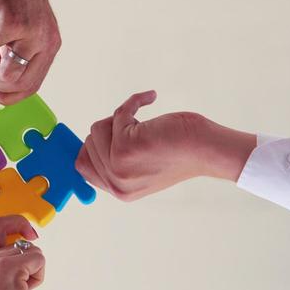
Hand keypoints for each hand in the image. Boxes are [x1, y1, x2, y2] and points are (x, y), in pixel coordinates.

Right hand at [0, 216, 43, 289]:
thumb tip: (24, 253)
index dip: (14, 221)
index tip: (27, 232)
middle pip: (16, 232)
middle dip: (29, 237)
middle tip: (35, 249)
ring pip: (32, 250)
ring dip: (34, 270)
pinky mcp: (10, 270)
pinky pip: (38, 259)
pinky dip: (38, 276)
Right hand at [75, 92, 257, 201]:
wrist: (207, 150)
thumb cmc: (182, 152)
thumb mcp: (143, 166)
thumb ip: (117, 162)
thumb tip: (91, 139)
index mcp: (120, 190)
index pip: (82, 166)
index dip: (91, 145)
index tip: (105, 130)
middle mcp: (116, 183)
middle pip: (89, 142)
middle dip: (111, 127)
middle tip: (136, 126)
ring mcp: (118, 166)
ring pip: (98, 127)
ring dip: (121, 117)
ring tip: (144, 121)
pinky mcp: (124, 147)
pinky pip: (117, 114)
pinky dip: (134, 101)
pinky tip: (150, 98)